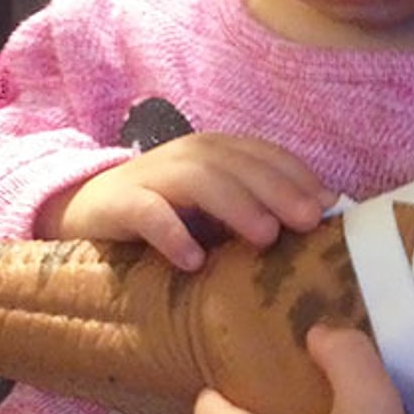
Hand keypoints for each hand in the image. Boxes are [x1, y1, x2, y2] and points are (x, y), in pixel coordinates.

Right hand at [36, 132, 335, 267]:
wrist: (84, 214)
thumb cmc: (166, 216)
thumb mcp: (214, 212)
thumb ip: (255, 212)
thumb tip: (316, 228)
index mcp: (216, 152)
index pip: (265, 155)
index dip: (298, 176)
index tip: (329, 206)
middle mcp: (187, 156)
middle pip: (239, 164)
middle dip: (278, 190)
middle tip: (308, 222)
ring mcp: (151, 176)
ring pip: (199, 180)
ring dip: (236, 206)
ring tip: (265, 238)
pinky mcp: (118, 204)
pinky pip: (147, 212)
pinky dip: (172, 233)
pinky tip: (193, 261)